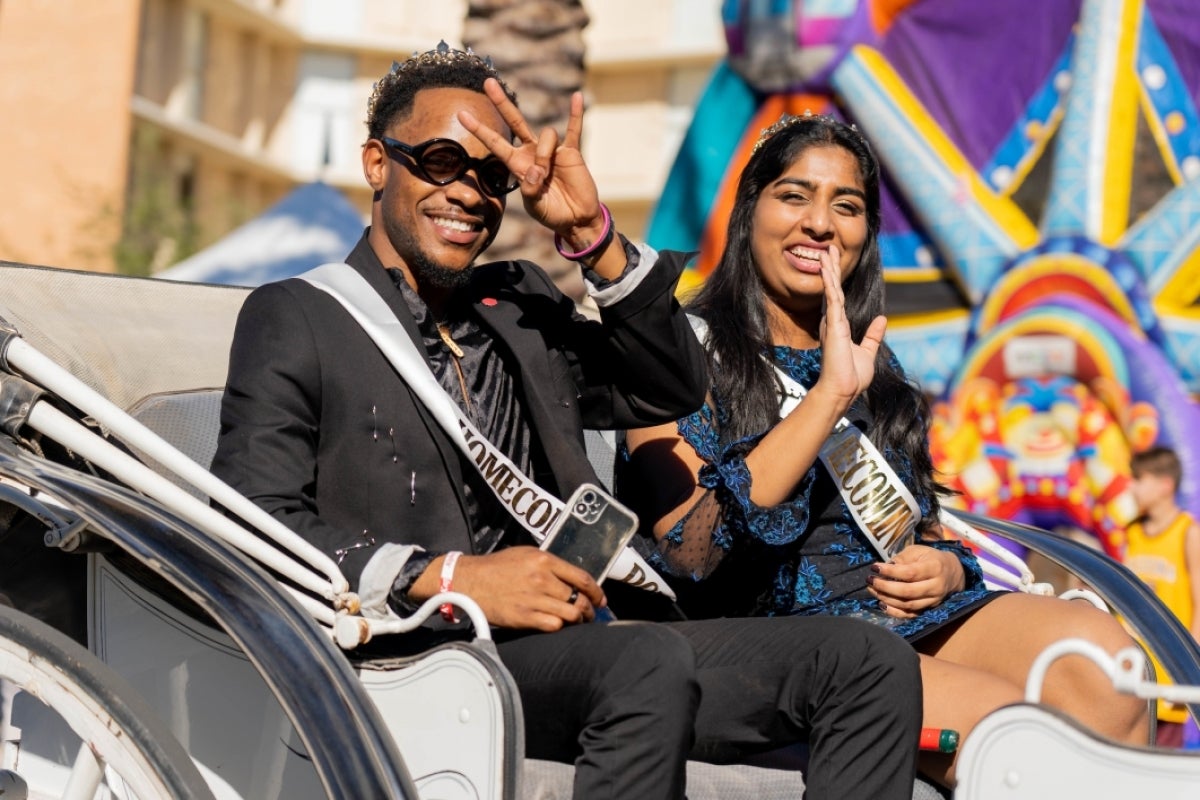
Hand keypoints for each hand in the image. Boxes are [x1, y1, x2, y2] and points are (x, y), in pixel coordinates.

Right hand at [448, 546, 605, 630]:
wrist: (471, 581)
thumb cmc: (498, 567)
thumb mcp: (526, 554)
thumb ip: (550, 564)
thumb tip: (573, 577)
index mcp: (544, 560)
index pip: (582, 578)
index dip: (596, 592)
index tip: (600, 599)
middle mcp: (541, 579)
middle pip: (579, 599)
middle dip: (590, 609)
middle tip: (591, 613)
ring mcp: (533, 599)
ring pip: (570, 615)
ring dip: (578, 620)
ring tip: (578, 621)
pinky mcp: (523, 617)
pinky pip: (553, 626)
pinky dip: (560, 627)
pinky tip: (559, 625)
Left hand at [458, 78, 603, 241]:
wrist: (575, 218)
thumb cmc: (552, 213)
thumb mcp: (534, 206)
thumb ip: (530, 190)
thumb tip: (536, 169)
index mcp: (517, 165)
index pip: (495, 143)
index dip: (479, 129)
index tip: (462, 115)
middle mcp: (532, 152)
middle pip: (514, 120)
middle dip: (501, 102)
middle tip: (488, 82)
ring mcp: (552, 150)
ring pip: (546, 135)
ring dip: (545, 156)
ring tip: (548, 176)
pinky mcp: (571, 152)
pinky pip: (573, 129)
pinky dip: (575, 114)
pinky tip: (577, 97)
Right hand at [809, 245, 886, 407]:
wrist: (843, 390)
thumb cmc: (852, 377)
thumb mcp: (867, 352)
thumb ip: (873, 335)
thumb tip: (882, 319)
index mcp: (838, 327)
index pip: (837, 298)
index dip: (834, 281)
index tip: (832, 265)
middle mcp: (833, 322)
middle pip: (832, 289)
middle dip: (831, 269)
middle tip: (829, 249)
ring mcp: (832, 322)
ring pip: (831, 289)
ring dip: (829, 269)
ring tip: (826, 251)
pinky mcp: (833, 324)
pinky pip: (832, 297)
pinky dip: (830, 280)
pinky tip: (827, 267)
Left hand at [867, 545, 965, 618]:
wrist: (953, 573)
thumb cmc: (931, 558)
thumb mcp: (918, 551)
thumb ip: (902, 558)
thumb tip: (885, 567)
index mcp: (935, 567)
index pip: (910, 573)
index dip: (890, 572)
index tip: (874, 567)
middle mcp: (936, 586)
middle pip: (908, 591)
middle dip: (885, 587)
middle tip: (870, 580)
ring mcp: (934, 600)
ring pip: (908, 605)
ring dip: (887, 599)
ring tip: (872, 590)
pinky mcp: (929, 609)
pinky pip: (911, 615)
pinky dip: (895, 612)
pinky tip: (882, 604)